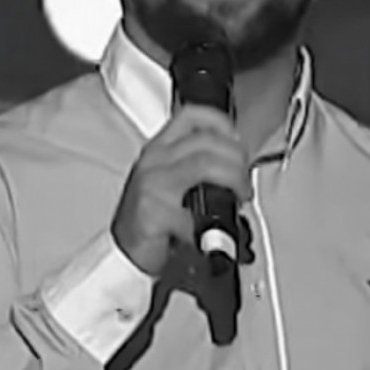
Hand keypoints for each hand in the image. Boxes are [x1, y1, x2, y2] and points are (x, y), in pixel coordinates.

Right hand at [110, 104, 251, 276]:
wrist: (124, 253)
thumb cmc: (151, 219)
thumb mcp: (171, 181)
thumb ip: (198, 165)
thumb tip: (237, 163)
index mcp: (159, 149)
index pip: (192, 116)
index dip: (221, 123)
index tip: (238, 142)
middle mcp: (154, 161)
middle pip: (207, 140)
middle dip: (237, 159)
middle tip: (245, 181)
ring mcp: (153, 184)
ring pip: (205, 164)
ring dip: (233, 180)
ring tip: (238, 198)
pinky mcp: (154, 212)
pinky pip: (193, 211)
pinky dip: (211, 221)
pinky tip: (212, 229)